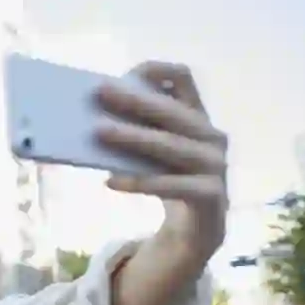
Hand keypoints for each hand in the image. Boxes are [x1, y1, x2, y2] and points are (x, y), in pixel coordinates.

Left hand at [94, 61, 227, 258]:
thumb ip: (134, 132)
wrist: (194, 232)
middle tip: (100, 92)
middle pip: (172, 111)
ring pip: (171, 146)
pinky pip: (172, 186)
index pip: (183, 80)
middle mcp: (211, 136)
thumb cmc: (166, 182)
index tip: (125, 73)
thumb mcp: (149, 154)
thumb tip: (89, 118)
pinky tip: (111, 181)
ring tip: (99, 132)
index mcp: (196, 118)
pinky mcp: (212, 196)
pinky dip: (141, 182)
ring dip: (133, 137)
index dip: (156, 72)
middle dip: (135, 100)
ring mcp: (216, 166)